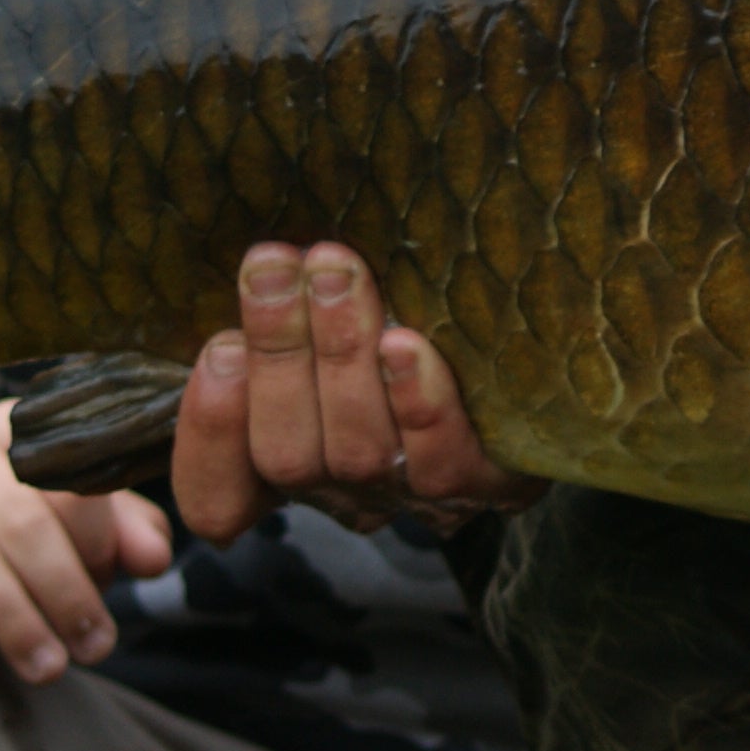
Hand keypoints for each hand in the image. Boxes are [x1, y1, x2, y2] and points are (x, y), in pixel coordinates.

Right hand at [0, 399, 172, 679]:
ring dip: (13, 618)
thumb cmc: (8, 524)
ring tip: (49, 668)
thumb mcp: (71, 518)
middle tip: (94, 649)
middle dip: (64, 591)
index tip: (117, 588)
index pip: (67, 475)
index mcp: (18, 428)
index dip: (96, 538)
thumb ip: (122, 530)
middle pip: (18, 517)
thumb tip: (154, 558)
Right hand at [172, 239, 546, 540]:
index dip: (209, 435)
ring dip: (341, 355)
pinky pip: (444, 465)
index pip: (216, 496)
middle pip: (286, 457)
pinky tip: (408, 346)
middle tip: (274, 265)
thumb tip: (249, 254)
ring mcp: (414, 495)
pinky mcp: (490, 485)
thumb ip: (276, 302)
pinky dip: (420, 406)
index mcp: (289, 459)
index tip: (218, 346)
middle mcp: (344, 491)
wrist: (540, 354)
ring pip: (356, 452)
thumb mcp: (324, 310)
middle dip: (277, 354)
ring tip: (335, 271)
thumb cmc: (403, 307)